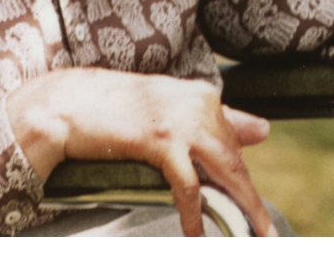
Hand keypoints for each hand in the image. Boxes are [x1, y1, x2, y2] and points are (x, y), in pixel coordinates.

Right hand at [6, 68, 274, 236]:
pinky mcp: (160, 140)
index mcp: (202, 95)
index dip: (240, 179)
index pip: (234, 142)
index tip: (253, 210)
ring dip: (240, 209)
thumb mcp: (167, 107)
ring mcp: (180, 121)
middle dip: (252, 201)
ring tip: (251, 237)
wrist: (65, 103)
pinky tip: (196, 232)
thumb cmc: (112, 107)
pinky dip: (195, 213)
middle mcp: (198, 104)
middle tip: (268, 235)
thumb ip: (216, 118)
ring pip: (224, 172)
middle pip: (236, 160)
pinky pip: (188, 185)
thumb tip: (265, 129)